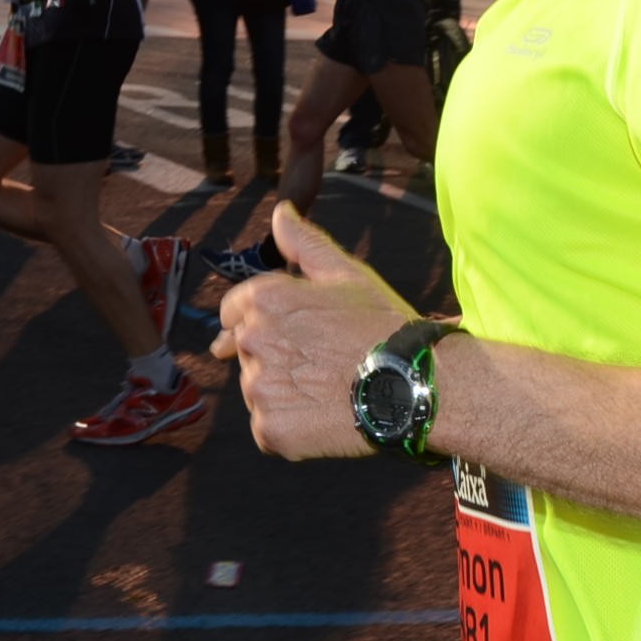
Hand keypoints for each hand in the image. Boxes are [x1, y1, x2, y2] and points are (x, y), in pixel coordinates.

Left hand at [212, 203, 415, 459]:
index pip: (232, 310)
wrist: (408, 383)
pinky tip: (322, 416)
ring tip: (325, 389)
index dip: (259, 318)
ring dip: (281, 390)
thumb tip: (280, 211)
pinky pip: (267, 427)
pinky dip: (288, 425)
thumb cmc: (381, 324)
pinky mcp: (268, 429)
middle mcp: (252, 341)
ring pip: (257, 389)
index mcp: (264, 299)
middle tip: (319, 360)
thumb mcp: (346, 273)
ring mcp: (258, 388)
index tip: (289, 332)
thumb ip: (303, 242)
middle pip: (245, 350)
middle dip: (272, 354)